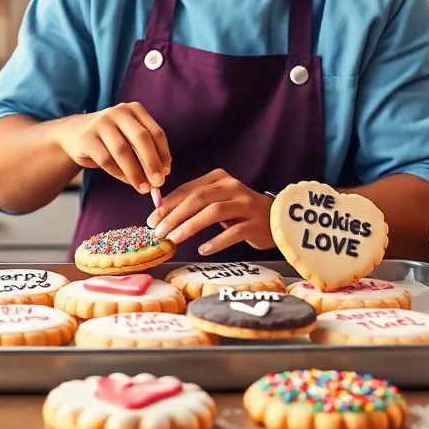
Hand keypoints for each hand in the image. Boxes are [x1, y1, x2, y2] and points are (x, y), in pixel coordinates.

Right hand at [52, 103, 170, 192]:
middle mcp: (118, 112)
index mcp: (134, 109)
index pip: (155, 132)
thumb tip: (162, 175)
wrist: (73, 133)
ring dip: (136, 172)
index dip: (163, 154)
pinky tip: (127, 181)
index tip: (167, 172)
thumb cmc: (109, 139)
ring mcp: (101, 123)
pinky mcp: (87, 138)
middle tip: (158, 183)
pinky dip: (119, 174)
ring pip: (123, 150)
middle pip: (141, 138)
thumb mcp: (129, 137)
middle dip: (152, 163)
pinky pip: (106, 159)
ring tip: (143, 188)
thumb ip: (145, 152)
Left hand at [146, 169, 273, 256]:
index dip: (168, 205)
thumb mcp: (217, 201)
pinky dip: (217, 241)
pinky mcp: (255, 223)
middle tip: (159, 232)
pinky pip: (234, 232)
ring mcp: (245, 204)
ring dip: (191, 226)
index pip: (188, 189)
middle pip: (198, 199)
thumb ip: (193, 204)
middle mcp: (232, 187)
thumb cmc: (239, 211)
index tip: (152, 220)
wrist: (276, 218)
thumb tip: (161, 215)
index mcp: (219, 178)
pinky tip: (203, 250)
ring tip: (175, 240)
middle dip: (175, 216)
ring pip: (213, 212)